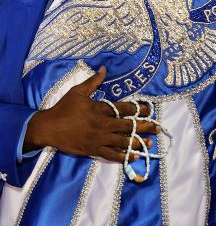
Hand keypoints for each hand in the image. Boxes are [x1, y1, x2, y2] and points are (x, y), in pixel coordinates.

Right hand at [24, 67, 157, 162]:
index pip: (124, 109)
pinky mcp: (93, 151)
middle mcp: (102, 125)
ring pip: (123, 141)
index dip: (139, 109)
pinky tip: (134, 157)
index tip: (149, 109)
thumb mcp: (77, 91)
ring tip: (151, 142)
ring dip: (138, 142)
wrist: (48, 128)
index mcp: (100, 109)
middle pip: (128, 126)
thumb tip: (104, 68)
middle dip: (144, 126)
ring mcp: (99, 139)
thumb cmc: (63, 108)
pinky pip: (112, 155)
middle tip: (157, 127)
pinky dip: (124, 156)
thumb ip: (93, 81)